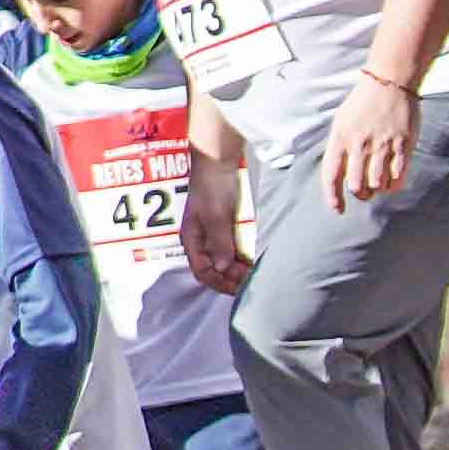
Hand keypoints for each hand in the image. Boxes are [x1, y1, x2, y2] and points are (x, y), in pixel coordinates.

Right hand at [176, 153, 250, 296]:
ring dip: (239, 270)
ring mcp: (215, 233)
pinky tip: (256, 260)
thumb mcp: (215, 215)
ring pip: (226, 261)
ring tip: (256, 274)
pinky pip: (235, 248)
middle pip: (214, 269)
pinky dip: (244, 257)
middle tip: (252, 282)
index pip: (202, 271)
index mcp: (192, 240)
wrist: (219, 161)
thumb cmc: (212, 186)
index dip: (219, 283)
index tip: (240, 288)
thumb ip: (218, 241)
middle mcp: (202, 240)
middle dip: (231, 279)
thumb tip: (220, 268)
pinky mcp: (227, 226)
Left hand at [322, 65, 417, 211]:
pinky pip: (398, 175)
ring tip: (379, 186)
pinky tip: (392, 181)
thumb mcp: (342, 122)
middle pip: (356, 184)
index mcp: (341, 138)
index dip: (333, 196)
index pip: (331, 175)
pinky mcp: (402, 144)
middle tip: (364, 193)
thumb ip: (340, 147)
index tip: (338, 209)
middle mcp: (360, 144)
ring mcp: (382, 145)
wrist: (389, 82)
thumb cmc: (364, 102)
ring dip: (378, 190)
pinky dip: (394, 184)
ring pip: (378, 183)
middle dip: (360, 194)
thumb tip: (341, 173)